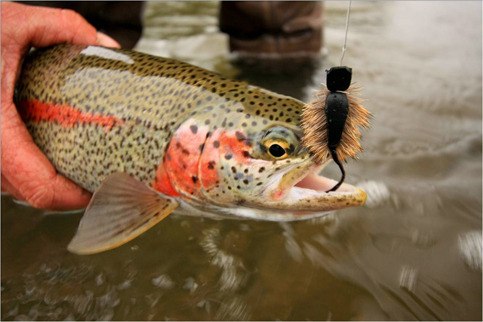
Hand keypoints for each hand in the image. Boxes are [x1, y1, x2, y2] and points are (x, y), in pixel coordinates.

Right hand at [1, 2, 119, 209]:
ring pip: (12, 187)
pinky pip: (0, 173)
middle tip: (97, 175)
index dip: (74, 197)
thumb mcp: (13, 22)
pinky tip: (46, 152)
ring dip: (45, 183)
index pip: (38, 186)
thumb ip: (64, 28)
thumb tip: (108, 48)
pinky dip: (26, 170)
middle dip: (66, 191)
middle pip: (29, 193)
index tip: (102, 186)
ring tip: (77, 165)